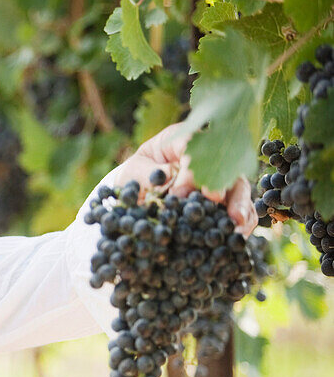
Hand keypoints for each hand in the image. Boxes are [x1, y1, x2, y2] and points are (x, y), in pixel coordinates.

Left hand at [114, 123, 257, 235]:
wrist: (139, 189)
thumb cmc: (136, 176)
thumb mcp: (133, 173)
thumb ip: (148, 175)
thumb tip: (170, 183)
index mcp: (183, 140)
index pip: (192, 149)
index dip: (188, 172)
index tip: (179, 195)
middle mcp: (210, 154)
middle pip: (225, 165)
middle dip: (223, 185)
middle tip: (215, 202)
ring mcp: (224, 175)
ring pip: (240, 186)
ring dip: (240, 206)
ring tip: (236, 225)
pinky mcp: (229, 197)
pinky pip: (243, 207)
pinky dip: (244, 222)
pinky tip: (237, 236)